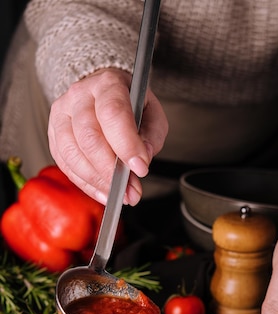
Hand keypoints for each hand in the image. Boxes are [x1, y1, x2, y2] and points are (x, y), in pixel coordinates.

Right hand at [48, 69, 167, 204]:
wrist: (104, 94)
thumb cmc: (130, 105)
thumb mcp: (151, 113)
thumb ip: (152, 135)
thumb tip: (142, 158)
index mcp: (108, 84)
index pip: (113, 113)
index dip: (126, 144)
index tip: (140, 168)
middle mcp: (79, 95)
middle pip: (89, 137)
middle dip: (112, 171)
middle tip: (132, 190)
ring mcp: (62, 114)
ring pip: (73, 154)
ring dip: (98, 181)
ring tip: (120, 195)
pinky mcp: (53, 135)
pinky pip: (66, 165)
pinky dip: (86, 184)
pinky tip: (103, 193)